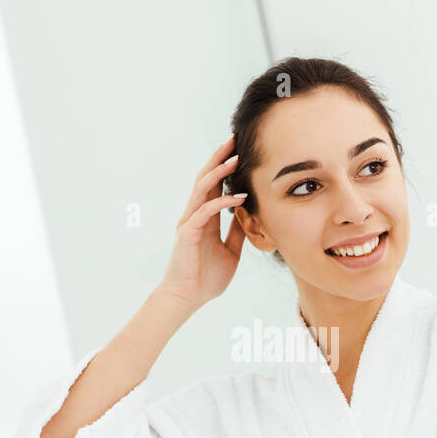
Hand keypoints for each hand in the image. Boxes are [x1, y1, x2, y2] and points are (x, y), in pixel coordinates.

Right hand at [158, 135, 248, 311]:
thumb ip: (237, 233)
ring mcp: (189, 222)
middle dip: (219, 157)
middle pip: (206, 178)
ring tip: (235, 159)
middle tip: (234, 139)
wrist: (188, 298)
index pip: (215, 185)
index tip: (240, 150)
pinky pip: (205, 212)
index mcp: (205, 218)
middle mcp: (195, 215)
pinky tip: (238, 197)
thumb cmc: (206, 279)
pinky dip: (221, 202)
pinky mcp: (188, 233)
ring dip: (219, 172)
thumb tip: (249, 216)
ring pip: (202, 189)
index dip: (225, 167)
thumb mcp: (231, 252)